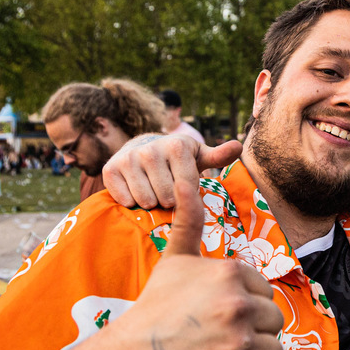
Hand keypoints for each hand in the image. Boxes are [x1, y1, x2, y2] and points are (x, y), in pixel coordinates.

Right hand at [101, 180, 283, 349]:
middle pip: (273, 322)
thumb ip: (190, 222)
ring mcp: (239, 348)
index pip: (265, 294)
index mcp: (231, 275)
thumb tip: (187, 179)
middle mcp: (240, 308)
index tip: (213, 314)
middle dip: (250, 330)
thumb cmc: (154, 308)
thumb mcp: (174, 261)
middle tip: (215, 337)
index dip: (243, 305)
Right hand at [102, 134, 242, 208]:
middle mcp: (150, 149)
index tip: (184, 189)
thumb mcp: (199, 157)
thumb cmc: (177, 159)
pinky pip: (125, 200)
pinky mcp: (110, 169)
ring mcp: (128, 158)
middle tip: (167, 192)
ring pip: (146, 201)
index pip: (188, 188)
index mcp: (177, 145)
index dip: (188, 195)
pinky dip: (132, 202)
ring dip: (152, 204)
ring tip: (154, 192)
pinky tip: (136, 192)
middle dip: (170, 201)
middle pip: (167, 197)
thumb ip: (218, 156)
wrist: (142, 149)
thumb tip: (238, 146)